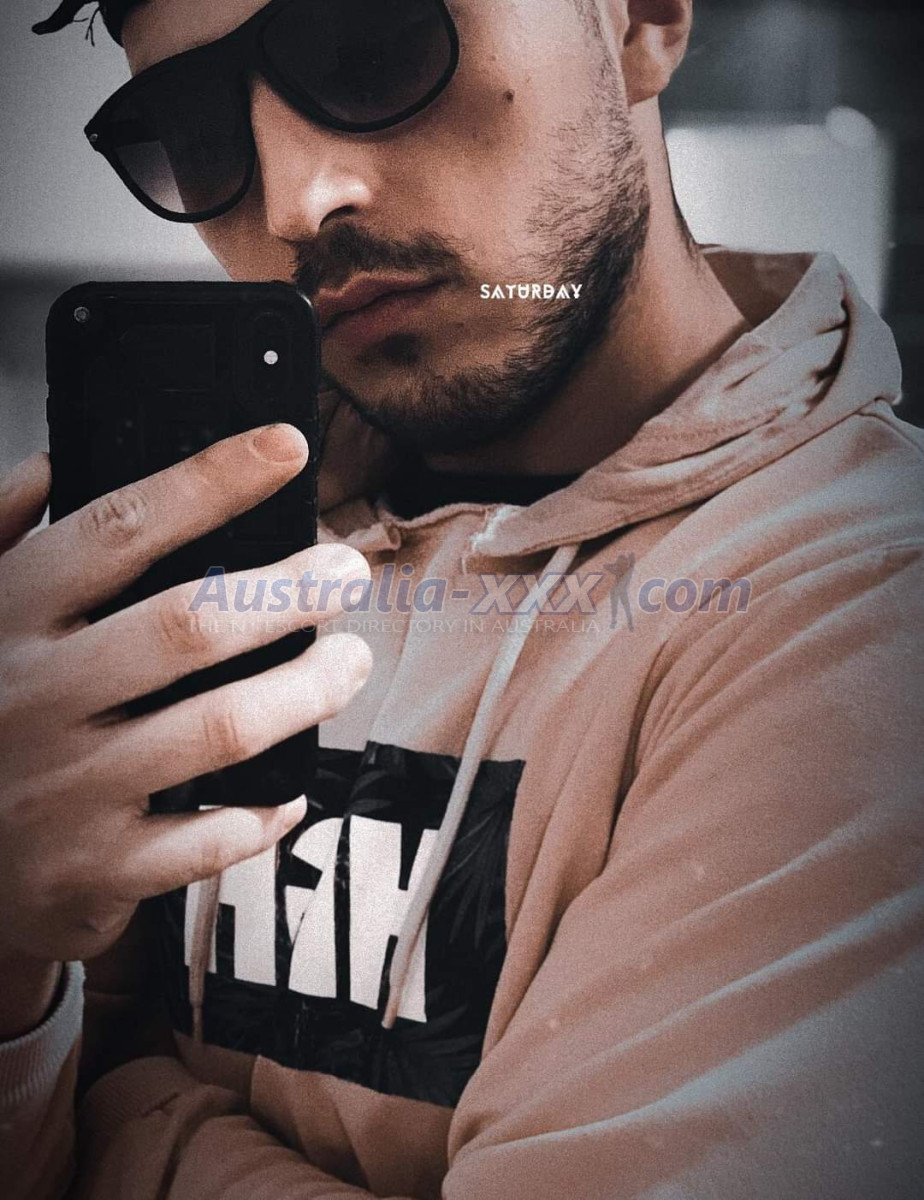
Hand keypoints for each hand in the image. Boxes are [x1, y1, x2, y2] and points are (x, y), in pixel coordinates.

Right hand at [0, 426, 370, 987]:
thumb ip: (1, 539)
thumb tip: (52, 467)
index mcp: (8, 619)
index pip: (119, 529)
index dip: (210, 481)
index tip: (284, 447)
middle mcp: (37, 698)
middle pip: (187, 626)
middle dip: (286, 590)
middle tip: (343, 572)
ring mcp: (68, 787)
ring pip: (219, 728)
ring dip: (305, 690)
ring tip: (348, 660)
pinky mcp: (98, 865)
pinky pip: (207, 839)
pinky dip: (265, 811)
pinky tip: (293, 788)